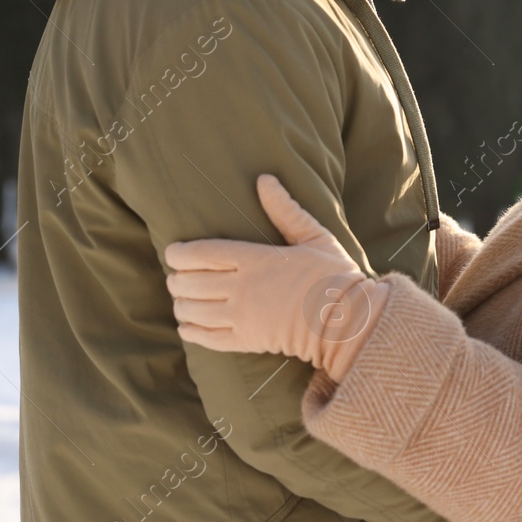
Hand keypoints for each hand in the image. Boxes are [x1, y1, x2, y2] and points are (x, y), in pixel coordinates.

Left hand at [164, 175, 389, 378]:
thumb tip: (264, 179)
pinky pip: (206, 338)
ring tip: (182, 298)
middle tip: (178, 276)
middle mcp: (243, 288)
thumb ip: (285, 210)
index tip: (173, 252)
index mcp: (256, 259)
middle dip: (176, 278)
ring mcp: (242, 317)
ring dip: (181, 303)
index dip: (179, 253)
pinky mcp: (247, 342)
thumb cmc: (334, 275)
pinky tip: (187, 325)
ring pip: (193, 310)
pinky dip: (190, 331)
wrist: (348, 321)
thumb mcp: (314, 236)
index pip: (201, 253)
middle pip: (190, 282)